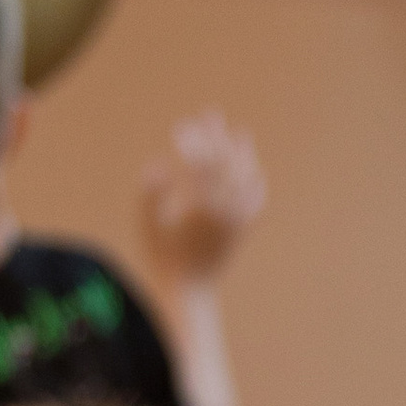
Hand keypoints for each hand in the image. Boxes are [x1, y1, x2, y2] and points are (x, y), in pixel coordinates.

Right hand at [138, 112, 265, 285]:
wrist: (188, 290)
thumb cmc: (162, 255)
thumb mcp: (150, 223)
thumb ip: (151, 193)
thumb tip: (159, 165)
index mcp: (201, 207)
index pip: (202, 163)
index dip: (192, 140)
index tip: (181, 127)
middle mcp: (225, 211)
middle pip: (226, 163)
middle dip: (217, 136)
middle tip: (211, 114)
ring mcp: (238, 221)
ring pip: (247, 179)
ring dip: (243, 155)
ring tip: (240, 135)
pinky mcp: (244, 230)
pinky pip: (256, 201)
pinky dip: (256, 183)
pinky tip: (253, 172)